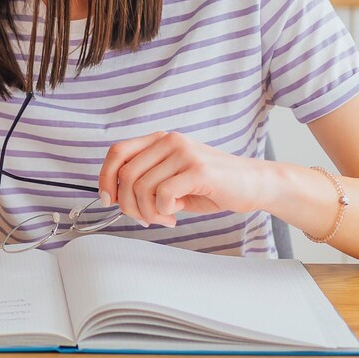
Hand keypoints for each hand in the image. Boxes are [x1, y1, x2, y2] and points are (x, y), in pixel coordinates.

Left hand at [97, 131, 280, 227]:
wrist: (253, 184)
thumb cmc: (212, 185)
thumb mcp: (172, 178)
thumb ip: (146, 181)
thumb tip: (115, 197)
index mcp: (160, 139)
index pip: (118, 152)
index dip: (105, 178)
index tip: (107, 200)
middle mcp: (170, 140)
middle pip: (127, 175)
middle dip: (129, 205)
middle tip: (146, 218)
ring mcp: (184, 153)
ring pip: (142, 188)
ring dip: (148, 212)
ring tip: (165, 217)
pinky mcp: (198, 170)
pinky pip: (163, 195)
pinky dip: (164, 211)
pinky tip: (176, 214)